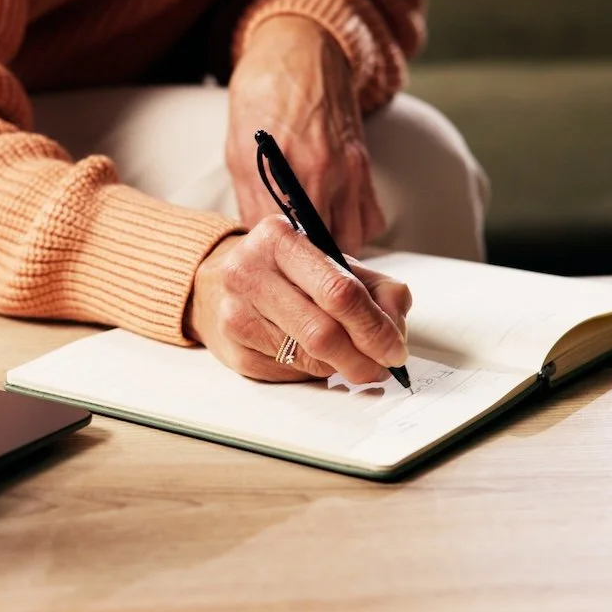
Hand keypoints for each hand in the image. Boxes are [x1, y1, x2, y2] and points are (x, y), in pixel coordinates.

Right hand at [186, 216, 411, 382]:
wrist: (215, 285)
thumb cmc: (282, 272)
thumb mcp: (330, 263)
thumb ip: (374, 287)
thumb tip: (395, 324)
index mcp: (280, 238)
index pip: (339, 291)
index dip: (375, 327)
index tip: (395, 348)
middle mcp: (249, 271)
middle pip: (323, 332)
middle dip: (363, 357)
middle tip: (382, 367)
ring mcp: (236, 313)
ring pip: (308, 357)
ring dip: (342, 367)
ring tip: (354, 361)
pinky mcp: (233, 349)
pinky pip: (290, 372)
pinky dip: (314, 371)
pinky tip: (315, 357)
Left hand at [226, 14, 385, 254]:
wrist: (302, 50)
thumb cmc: (261, 97)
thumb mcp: (239, 151)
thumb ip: (252, 202)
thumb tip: (258, 244)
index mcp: (291, 169)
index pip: (295, 242)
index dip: (285, 264)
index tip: (275, 272)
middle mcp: (329, 173)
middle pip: (331, 248)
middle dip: (312, 263)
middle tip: (292, 268)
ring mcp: (353, 169)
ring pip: (356, 238)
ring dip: (336, 250)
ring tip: (312, 250)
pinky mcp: (366, 165)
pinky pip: (371, 216)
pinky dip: (356, 229)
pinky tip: (333, 224)